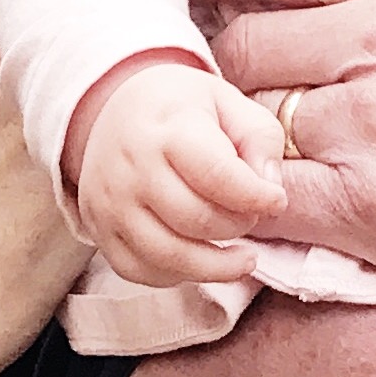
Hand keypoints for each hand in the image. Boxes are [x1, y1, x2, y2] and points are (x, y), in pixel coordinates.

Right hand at [67, 52, 283, 284]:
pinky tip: (199, 259)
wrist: (116, 108)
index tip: (276, 200)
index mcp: (168, 129)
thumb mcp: (229, 101)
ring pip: (170, 256)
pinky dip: (178, 275)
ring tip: (243, 257)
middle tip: (252, 216)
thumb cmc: (181, 108)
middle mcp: (131, 168)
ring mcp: (110, 203)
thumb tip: (269, 186)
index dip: (256, 197)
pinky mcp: (99, 230)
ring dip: (216, 266)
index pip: (217, 176)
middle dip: (238, 226)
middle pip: (197, 220)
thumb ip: (260, 138)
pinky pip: (140, 271)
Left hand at [197, 0, 375, 323]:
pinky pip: (263, 200)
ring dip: (246, 134)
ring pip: (245, 119)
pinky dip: (249, 203)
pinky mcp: (368, 213)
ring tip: (252, 145)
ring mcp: (366, 128)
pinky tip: (261, 207)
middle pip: (243, 40)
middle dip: (236, 59)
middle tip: (243, 79)